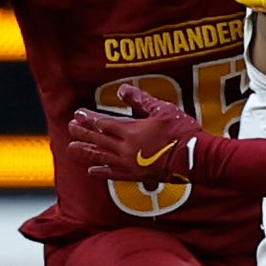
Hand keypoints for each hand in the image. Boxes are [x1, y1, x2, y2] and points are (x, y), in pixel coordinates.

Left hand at [66, 84, 203, 181]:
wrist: (195, 158)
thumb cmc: (182, 132)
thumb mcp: (163, 109)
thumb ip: (141, 100)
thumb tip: (122, 89)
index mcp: (131, 130)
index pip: (103, 123)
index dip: (89, 118)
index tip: (77, 114)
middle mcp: (125, 148)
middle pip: (98, 139)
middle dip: (83, 133)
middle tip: (70, 128)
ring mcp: (129, 164)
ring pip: (101, 157)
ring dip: (86, 152)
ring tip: (72, 149)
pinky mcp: (137, 176)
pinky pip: (113, 174)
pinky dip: (101, 172)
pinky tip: (92, 171)